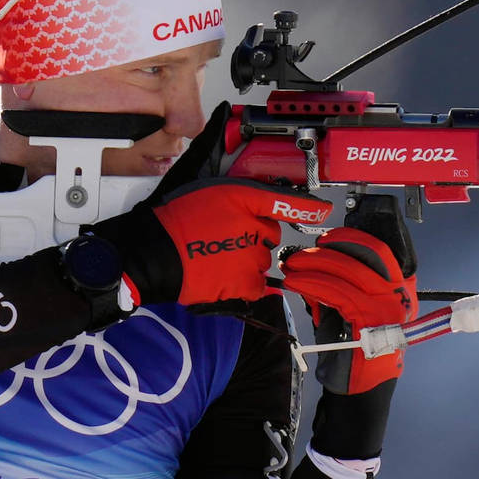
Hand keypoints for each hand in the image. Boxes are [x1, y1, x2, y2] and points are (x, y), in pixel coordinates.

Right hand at [151, 179, 332, 304]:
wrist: (154, 253)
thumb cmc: (178, 222)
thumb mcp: (209, 193)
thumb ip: (240, 200)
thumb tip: (266, 210)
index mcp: (242, 199)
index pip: (283, 201)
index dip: (306, 207)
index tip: (324, 210)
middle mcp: (251, 226)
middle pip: (270, 235)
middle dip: (253, 237)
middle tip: (223, 238)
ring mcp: (249, 256)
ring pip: (263, 260)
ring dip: (247, 261)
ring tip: (216, 257)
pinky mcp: (243, 282)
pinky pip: (257, 284)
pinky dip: (244, 284)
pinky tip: (222, 276)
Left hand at [280, 228, 417, 393]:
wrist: (361, 388)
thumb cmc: (354, 349)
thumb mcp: (348, 310)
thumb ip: (337, 286)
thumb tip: (312, 264)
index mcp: (400, 286)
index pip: (378, 248)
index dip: (350, 238)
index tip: (326, 240)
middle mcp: (400, 291)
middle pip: (365, 251)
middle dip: (330, 247)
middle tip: (303, 253)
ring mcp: (387, 303)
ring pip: (346, 268)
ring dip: (313, 264)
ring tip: (291, 267)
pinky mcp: (369, 317)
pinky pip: (335, 290)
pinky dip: (311, 282)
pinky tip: (295, 282)